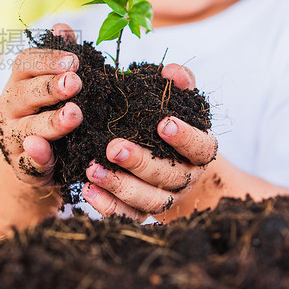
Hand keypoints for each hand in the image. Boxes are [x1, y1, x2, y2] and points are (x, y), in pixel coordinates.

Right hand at [0, 23, 82, 186]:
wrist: (36, 160)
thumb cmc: (48, 112)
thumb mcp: (54, 85)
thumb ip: (59, 58)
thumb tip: (62, 27)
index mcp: (19, 83)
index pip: (26, 64)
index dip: (48, 60)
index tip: (74, 60)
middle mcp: (10, 107)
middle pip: (25, 93)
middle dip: (50, 87)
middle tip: (74, 82)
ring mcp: (14, 138)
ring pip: (29, 129)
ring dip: (51, 122)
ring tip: (74, 115)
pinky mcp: (22, 168)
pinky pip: (29, 163)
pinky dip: (37, 157)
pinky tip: (45, 150)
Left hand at [82, 64, 218, 221]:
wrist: (174, 166)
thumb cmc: (170, 124)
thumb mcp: (179, 102)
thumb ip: (179, 84)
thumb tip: (171, 72)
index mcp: (200, 151)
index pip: (200, 146)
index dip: (185, 137)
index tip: (163, 123)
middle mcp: (186, 178)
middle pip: (169, 176)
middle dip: (140, 162)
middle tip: (114, 147)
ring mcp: (166, 199)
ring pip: (148, 200)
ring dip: (118, 185)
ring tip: (92, 169)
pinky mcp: (145, 213)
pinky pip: (129, 216)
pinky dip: (109, 207)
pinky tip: (88, 190)